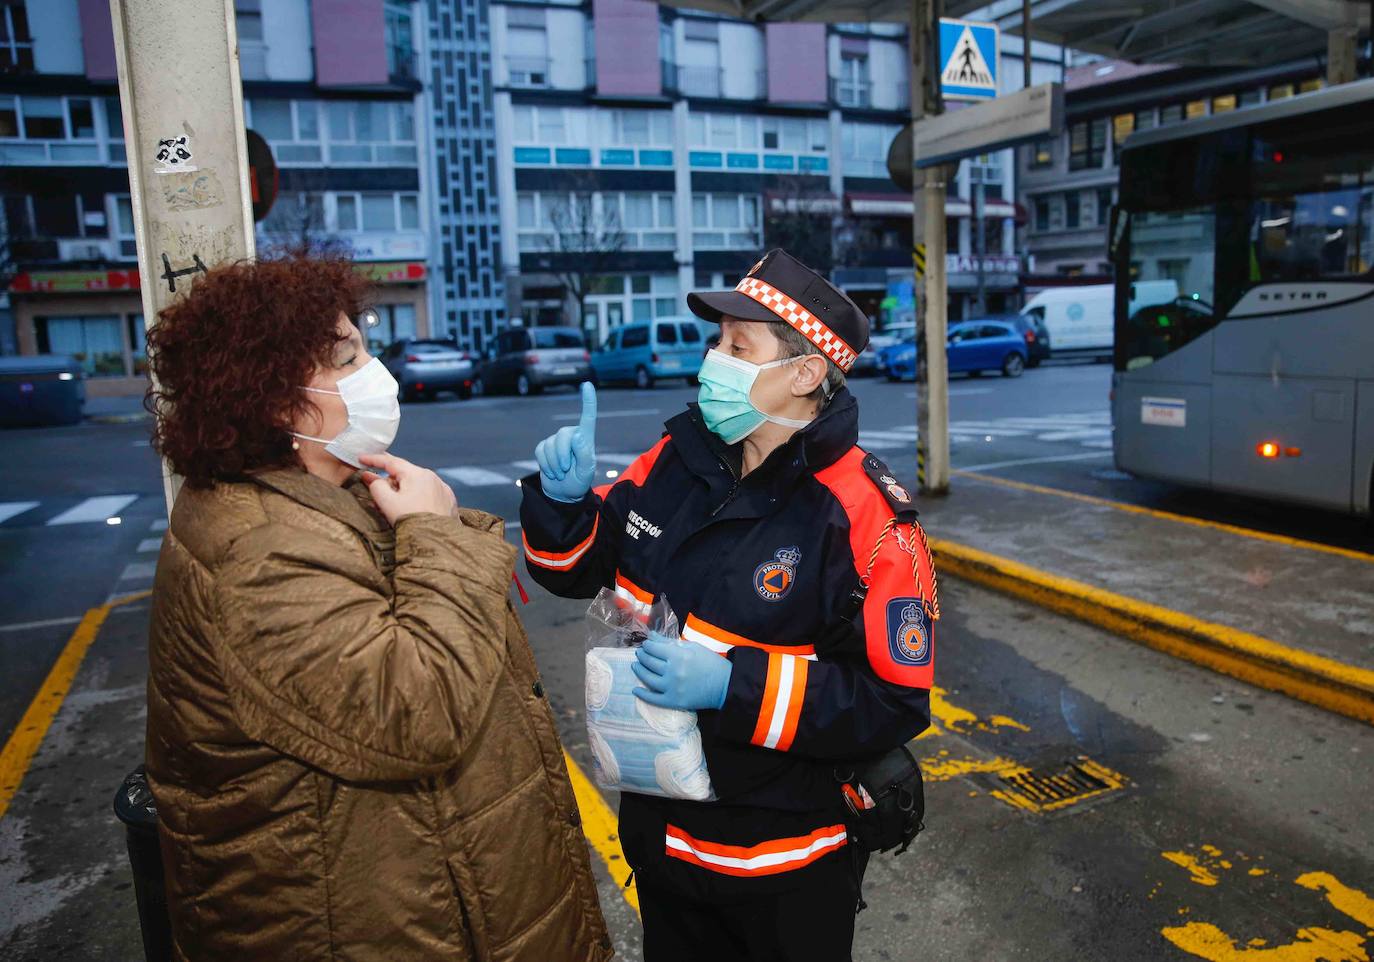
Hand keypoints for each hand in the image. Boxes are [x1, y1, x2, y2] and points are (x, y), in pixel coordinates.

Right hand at [359, 453, 457, 524]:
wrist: (437, 542)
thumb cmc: (412, 521)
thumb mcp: (387, 503)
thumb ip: (376, 486)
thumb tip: (373, 479)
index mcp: (417, 474)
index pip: (391, 462)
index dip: (373, 459)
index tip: (361, 458)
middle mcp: (432, 477)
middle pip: (403, 475)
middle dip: (388, 484)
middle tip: (377, 498)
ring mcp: (442, 488)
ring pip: (415, 484)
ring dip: (402, 492)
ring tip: (394, 510)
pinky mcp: (448, 500)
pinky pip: (427, 494)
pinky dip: (416, 498)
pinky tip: (412, 510)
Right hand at [534, 381, 597, 502]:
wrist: (563, 493)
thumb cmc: (578, 481)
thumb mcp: (586, 471)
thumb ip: (584, 454)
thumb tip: (577, 434)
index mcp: (585, 439)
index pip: (587, 417)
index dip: (588, 401)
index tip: (587, 385)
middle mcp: (571, 436)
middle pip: (563, 435)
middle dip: (562, 454)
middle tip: (565, 470)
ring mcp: (556, 441)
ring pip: (550, 445)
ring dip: (554, 463)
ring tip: (561, 473)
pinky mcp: (544, 448)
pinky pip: (541, 451)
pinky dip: (545, 464)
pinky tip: (552, 472)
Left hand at [632, 632, 730, 710]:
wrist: (724, 685)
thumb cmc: (710, 662)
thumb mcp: (693, 647)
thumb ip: (670, 642)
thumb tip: (652, 636)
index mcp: (679, 655)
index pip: (655, 648)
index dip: (648, 645)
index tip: (646, 644)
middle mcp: (673, 671)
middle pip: (649, 662)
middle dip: (642, 656)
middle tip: (639, 653)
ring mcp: (672, 688)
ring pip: (648, 678)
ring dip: (639, 671)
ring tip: (635, 666)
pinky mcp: (673, 701)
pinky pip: (653, 699)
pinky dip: (642, 694)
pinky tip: (635, 689)